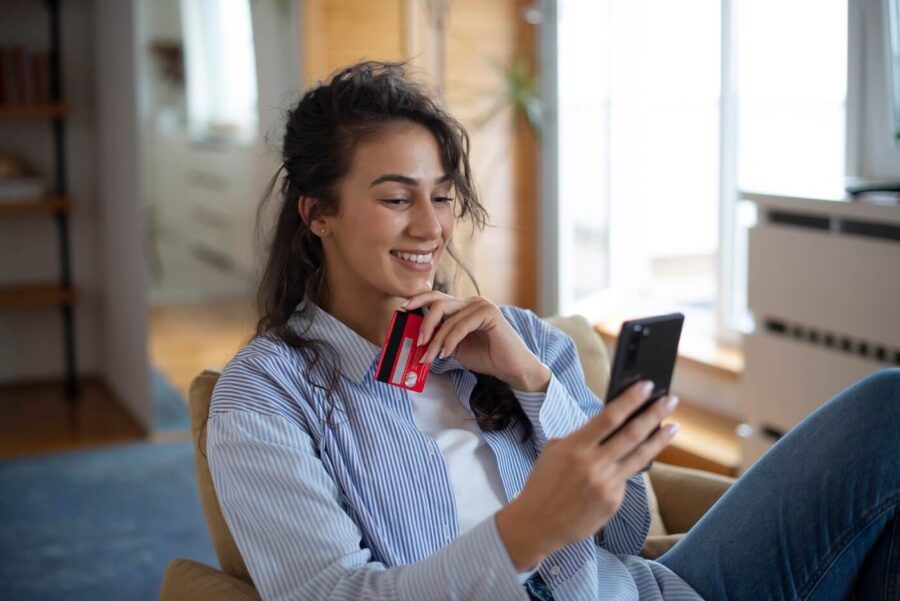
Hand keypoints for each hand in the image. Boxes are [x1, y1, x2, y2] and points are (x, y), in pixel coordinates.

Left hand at [401, 292, 547, 389]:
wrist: (512, 369)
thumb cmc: (487, 357)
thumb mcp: (455, 347)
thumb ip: (439, 339)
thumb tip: (416, 341)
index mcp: (464, 307)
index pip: (436, 297)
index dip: (418, 300)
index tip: (402, 310)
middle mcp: (472, 302)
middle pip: (438, 302)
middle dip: (423, 322)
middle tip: (417, 343)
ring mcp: (481, 305)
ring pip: (448, 317)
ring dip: (434, 340)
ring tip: (429, 358)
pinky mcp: (490, 314)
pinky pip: (461, 325)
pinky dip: (449, 340)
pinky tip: (445, 354)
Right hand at [495, 381, 679, 569]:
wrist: (537, 524)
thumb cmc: (543, 484)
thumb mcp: (554, 453)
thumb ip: (580, 439)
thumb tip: (608, 426)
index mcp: (575, 448)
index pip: (609, 417)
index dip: (631, 400)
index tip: (646, 386)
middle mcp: (593, 465)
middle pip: (632, 434)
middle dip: (654, 414)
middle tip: (670, 401)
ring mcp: (606, 485)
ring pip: (640, 457)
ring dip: (659, 439)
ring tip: (673, 427)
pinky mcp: (613, 502)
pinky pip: (626, 478)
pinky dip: (629, 467)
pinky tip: (633, 461)